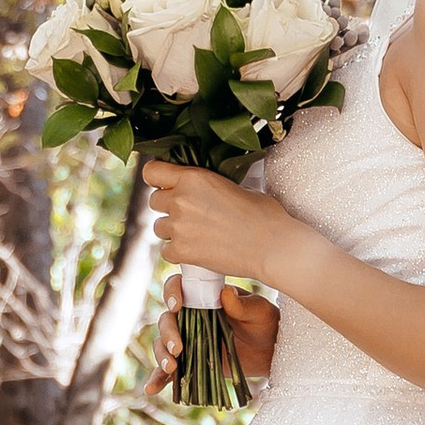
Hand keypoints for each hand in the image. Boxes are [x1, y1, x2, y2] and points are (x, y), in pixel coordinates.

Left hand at [141, 161, 282, 280]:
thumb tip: (203, 189)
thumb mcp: (236, 185)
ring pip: (158, 227)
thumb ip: (209, 185)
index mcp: (193, 177)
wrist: (272, 246)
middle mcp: (180, 200)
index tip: (166, 185)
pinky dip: (179, 252)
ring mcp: (179, 227)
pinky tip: (199, 250)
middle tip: (191, 214)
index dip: (158, 179)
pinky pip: (167, 251)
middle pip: (154, 201)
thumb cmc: (264, 214)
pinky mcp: (182, 252)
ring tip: (197, 234)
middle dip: (168, 206)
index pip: (151, 171)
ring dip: (173, 230)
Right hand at [144, 284, 279, 397]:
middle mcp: (190, 316)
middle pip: (166, 319)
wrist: (270, 351)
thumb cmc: (265, 323)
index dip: (172, 293)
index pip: (179, 287)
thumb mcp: (259, 311)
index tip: (177, 305)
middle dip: (168, 333)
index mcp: (203, 295)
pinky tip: (152, 388)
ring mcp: (187, 340)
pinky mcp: (189, 362)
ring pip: (163, 343)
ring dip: (162, 354)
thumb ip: (243, 304)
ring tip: (171, 368)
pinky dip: (158, 378)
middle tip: (178, 348)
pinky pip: (169, 370)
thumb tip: (226, 293)